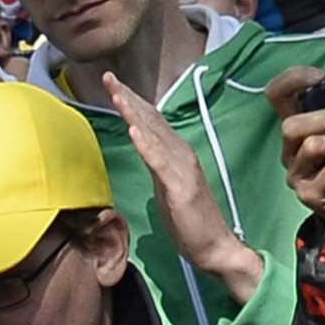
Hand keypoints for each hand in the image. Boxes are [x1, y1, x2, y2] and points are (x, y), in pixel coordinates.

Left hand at [96, 72, 259, 295]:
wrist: (216, 247)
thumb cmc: (191, 222)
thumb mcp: (166, 186)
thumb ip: (156, 165)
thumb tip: (143, 148)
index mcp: (176, 153)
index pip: (151, 121)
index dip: (132, 102)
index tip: (113, 85)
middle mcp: (181, 154)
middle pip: (151, 120)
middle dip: (128, 98)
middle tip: (108, 77)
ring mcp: (182, 169)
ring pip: (154, 135)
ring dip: (134, 114)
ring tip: (117, 95)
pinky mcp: (181, 187)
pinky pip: (160, 163)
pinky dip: (146, 145)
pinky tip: (133, 131)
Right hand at [271, 69, 324, 241]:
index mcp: (299, 126)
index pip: (277, 95)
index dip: (291, 79)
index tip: (318, 76)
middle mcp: (292, 149)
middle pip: (289, 124)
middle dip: (320, 117)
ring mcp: (298, 173)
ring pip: (306, 147)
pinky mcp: (310, 194)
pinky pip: (324, 176)